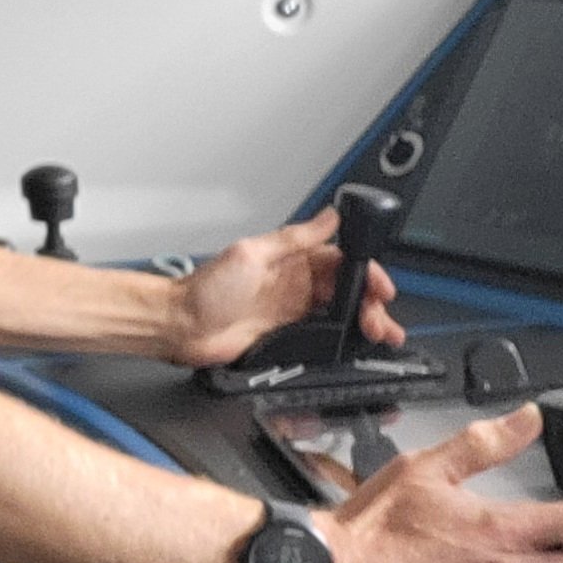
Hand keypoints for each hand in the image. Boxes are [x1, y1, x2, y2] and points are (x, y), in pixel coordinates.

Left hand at [163, 206, 403, 368]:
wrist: (181, 326)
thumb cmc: (205, 288)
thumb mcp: (252, 254)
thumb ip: (294, 238)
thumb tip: (329, 216)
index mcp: (290, 260)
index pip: (340, 261)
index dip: (365, 272)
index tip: (381, 286)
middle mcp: (295, 285)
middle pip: (347, 290)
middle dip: (370, 302)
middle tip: (380, 319)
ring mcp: (292, 311)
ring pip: (341, 314)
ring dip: (364, 322)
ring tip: (381, 335)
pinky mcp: (287, 336)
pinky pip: (324, 336)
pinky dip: (344, 341)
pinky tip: (356, 347)